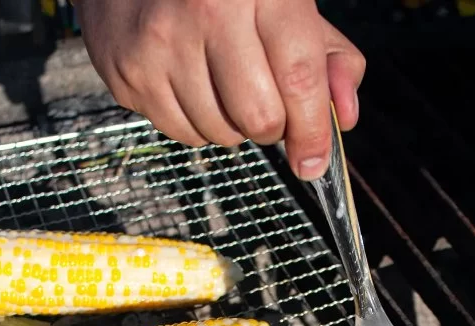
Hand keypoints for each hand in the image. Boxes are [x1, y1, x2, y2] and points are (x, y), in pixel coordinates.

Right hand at [73, 0, 364, 179]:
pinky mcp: (131, 72)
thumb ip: (327, 56)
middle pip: (258, 118)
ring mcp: (161, 44)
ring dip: (232, 126)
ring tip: (223, 84)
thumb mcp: (287, 2)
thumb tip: (343, 116)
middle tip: (266, 104)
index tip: (314, 161)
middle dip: (272, 127)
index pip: (298, 78)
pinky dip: (197, 123)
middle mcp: (206, 10)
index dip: (311, 130)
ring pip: (219, 134)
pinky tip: (192, 86)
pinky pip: (182, 133)